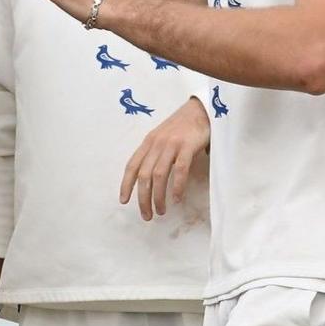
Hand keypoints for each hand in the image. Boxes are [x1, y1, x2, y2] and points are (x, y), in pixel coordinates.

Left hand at [119, 96, 210, 220]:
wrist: (200, 109)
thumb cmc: (181, 127)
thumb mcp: (161, 138)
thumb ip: (153, 154)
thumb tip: (146, 178)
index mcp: (147, 143)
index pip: (131, 166)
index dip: (126, 185)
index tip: (124, 201)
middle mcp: (156, 144)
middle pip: (144, 176)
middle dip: (143, 198)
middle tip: (146, 215)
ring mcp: (172, 145)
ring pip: (159, 175)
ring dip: (158, 197)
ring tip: (161, 211)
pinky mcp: (188, 146)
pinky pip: (180, 170)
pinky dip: (177, 186)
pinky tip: (177, 199)